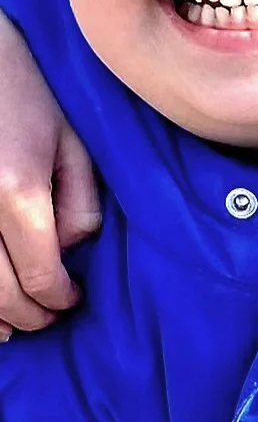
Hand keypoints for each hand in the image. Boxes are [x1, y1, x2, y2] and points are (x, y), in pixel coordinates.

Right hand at [0, 8, 99, 338]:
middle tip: (50, 317)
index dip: (60, 299)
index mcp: (16, 192)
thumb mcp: (72, 142)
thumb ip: (80, 203)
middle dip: (30, 316)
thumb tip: (70, 250)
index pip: (40, 277)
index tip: (73, 299)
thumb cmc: (24, 94)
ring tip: (13, 328)